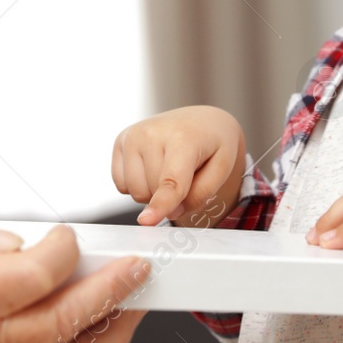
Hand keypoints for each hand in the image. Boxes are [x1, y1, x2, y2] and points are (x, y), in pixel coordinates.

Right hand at [111, 106, 246, 226]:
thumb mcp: (222, 169)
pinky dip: (137, 184)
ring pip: (135, 191)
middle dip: (170, 196)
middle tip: (185, 173)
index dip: (161, 204)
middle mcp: (151, 132)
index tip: (147, 221)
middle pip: (153, 192)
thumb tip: (168, 213)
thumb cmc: (211, 145)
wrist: (199, 121)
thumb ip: (200, 194)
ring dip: (152, 192)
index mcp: (183, 138)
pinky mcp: (120, 141)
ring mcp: (132, 135)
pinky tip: (151, 166)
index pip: (171, 180)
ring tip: (168, 168)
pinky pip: (121, 184)